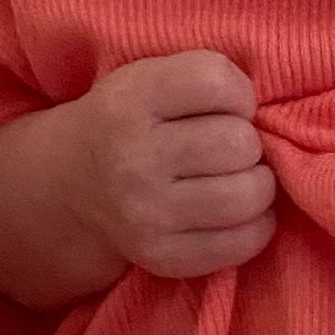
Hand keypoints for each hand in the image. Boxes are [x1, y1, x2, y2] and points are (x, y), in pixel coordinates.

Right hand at [68, 51, 275, 281]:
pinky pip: (243, 242)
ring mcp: (147, 214)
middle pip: (240, 143)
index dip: (238, 94)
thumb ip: (204, 78)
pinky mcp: (163, 256)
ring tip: (237, 179)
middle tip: (228, 150)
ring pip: (249, 195)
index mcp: (130, 100)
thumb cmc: (129, 123)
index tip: (224, 108)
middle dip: (246, 144)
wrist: (69, 185)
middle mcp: (133, 159)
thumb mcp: (148, 77)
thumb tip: (265, 115)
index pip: (217, 82)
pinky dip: (256, 225)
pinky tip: (238, 212)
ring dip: (257, 185)